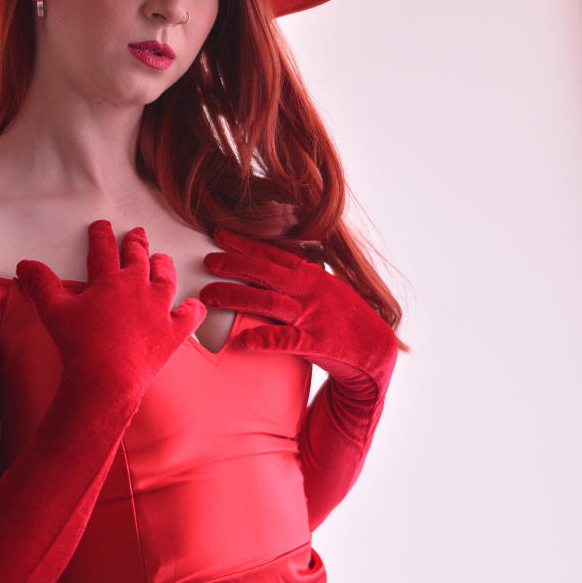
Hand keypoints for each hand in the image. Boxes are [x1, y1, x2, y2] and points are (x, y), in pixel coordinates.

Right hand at [16, 220, 206, 399]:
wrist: (106, 379)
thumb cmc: (80, 346)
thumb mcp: (53, 311)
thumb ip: (41, 285)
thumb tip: (25, 265)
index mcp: (110, 280)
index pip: (104, 249)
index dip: (101, 235)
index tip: (102, 226)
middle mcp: (138, 288)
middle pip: (138, 258)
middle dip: (136, 244)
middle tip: (137, 234)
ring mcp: (159, 310)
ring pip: (166, 279)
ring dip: (163, 266)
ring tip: (162, 259)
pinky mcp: (173, 333)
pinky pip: (189, 316)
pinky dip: (193, 309)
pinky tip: (194, 305)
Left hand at [199, 227, 396, 397]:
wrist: (375, 347)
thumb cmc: (345, 317)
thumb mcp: (325, 287)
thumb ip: (299, 275)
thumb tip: (274, 263)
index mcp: (309, 274)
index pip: (271, 253)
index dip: (244, 243)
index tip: (219, 234)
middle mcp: (308, 289)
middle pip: (263, 272)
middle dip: (232, 264)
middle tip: (206, 261)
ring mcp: (311, 314)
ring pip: (266, 301)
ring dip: (234, 296)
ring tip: (207, 296)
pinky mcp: (314, 341)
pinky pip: (284, 339)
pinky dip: (262, 340)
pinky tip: (241, 341)